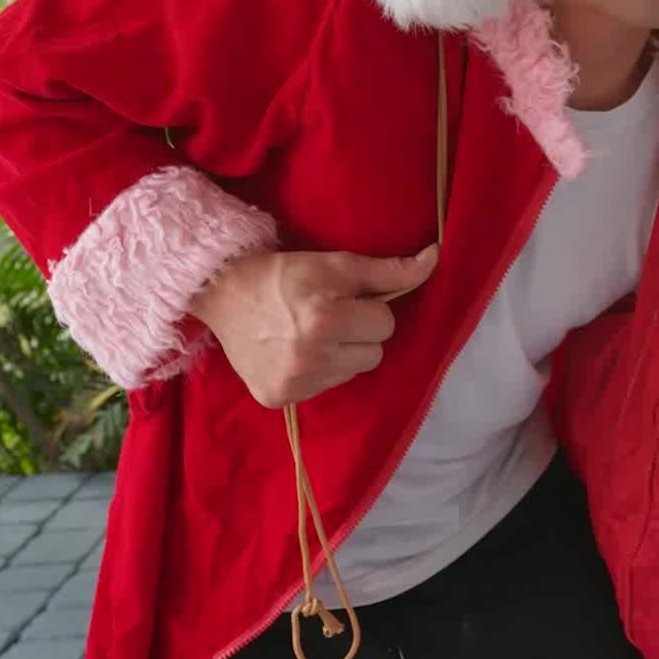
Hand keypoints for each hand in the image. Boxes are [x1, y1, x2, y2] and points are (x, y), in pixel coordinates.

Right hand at [189, 245, 437, 407]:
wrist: (224, 293)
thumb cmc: (285, 274)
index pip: (385, 324)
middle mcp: (309, 357)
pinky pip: (325, 387)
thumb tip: (434, 259)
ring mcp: (292, 383)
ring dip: (341, 354)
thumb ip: (389, 270)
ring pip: (352, 372)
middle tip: (330, 316)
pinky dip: (318, 371)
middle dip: (360, 333)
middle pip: (374, 354)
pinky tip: (296, 352)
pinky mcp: (277, 398)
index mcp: (324, 320)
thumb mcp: (337, 264)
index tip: (345, 299)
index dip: (370, 308)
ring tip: (312, 334)